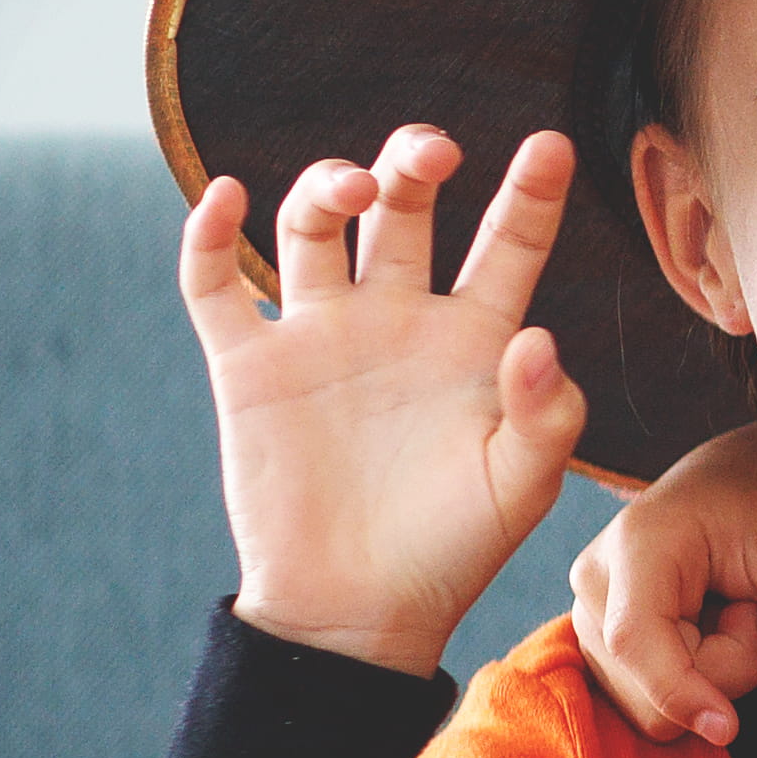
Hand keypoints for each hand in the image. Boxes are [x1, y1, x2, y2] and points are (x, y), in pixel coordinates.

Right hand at [182, 126, 586, 677]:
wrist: (357, 612)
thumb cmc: (454, 549)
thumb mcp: (521, 486)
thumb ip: (549, 414)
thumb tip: (538, 336)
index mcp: (473, 338)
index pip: (508, 244)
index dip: (529, 194)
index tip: (550, 145)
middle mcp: (398, 319)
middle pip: (403, 207)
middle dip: (413, 162)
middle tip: (433, 154)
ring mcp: (321, 335)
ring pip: (313, 224)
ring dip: (326, 186)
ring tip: (352, 188)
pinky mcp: (250, 366)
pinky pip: (213, 285)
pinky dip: (206, 236)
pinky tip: (223, 198)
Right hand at [567, 422, 756, 745]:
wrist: (736, 477)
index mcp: (636, 545)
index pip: (636, 641)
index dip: (680, 692)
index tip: (730, 728)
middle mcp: (593, 582)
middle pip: (651, 691)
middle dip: (721, 671)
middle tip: (751, 607)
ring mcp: (586, 615)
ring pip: (649, 707)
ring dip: (709, 677)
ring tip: (728, 611)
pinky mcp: (597, 642)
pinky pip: (646, 702)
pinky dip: (689, 681)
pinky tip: (704, 630)